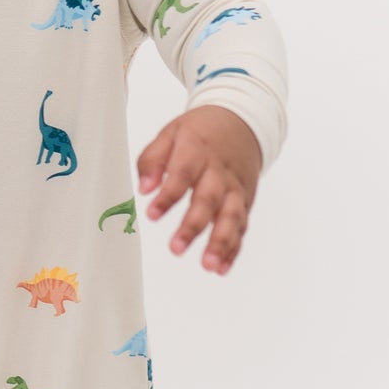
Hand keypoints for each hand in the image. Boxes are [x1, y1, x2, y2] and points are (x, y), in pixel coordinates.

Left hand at [136, 105, 262, 275]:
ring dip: (220, 242)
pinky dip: (233, 248)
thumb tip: (143, 187)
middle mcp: (219, 171)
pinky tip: (220, 267)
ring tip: (207, 265)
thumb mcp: (171, 133)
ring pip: (231, 216)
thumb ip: (152, 159)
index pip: (182, 174)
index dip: (168, 196)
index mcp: (197, 150)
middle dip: (193, 226)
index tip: (152, 214)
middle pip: (208, 200)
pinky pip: (241, 226)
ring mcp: (234, 187)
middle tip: (176, 248)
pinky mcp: (245, 200)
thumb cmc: (200, 132)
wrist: (242, 121)